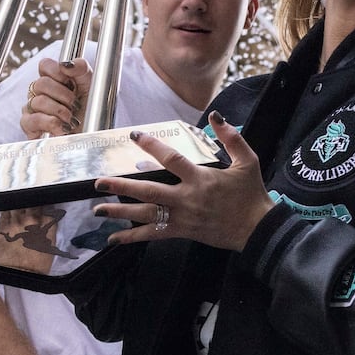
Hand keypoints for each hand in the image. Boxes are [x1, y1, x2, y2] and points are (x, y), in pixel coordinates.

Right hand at [18, 56, 91, 138]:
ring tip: (71, 119)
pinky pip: (32, 120)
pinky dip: (51, 124)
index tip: (71, 83)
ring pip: (38, 102)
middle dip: (63, 96)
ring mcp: (32, 108)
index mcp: (54, 79)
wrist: (92, 134)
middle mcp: (40, 92)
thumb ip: (81, 68)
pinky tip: (62, 128)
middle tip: (75, 105)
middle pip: (41, 83)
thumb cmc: (90, 110)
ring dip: (60, 111)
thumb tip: (65, 63)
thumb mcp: (91, 85)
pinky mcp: (29, 126)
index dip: (58, 73)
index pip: (44, 65)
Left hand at [93, 112, 274, 251]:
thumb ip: (231, 137)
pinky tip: (113, 239)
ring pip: (146, 214)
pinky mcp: (182, 232)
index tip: (134, 136)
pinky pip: (153, 234)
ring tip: (97, 209)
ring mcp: (182, 217)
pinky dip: (132, 238)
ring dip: (120, 212)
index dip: (152, 146)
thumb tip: (215, 116)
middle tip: (99, 182)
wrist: (257, 229)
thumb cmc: (251, 194)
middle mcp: (187, 198)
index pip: (171, 159)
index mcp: (201, 179)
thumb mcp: (247, 161)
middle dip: (122, 186)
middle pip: (149, 191)